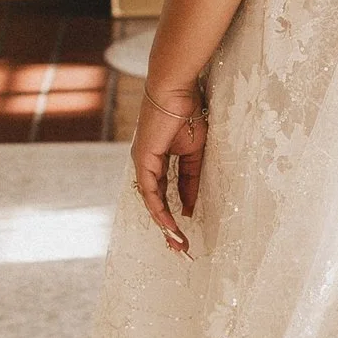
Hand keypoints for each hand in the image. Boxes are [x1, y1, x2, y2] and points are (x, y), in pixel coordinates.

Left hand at [133, 80, 208, 253]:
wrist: (176, 90)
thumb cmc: (187, 112)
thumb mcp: (195, 153)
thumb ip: (191, 179)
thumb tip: (189, 206)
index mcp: (158, 160)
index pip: (163, 194)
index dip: (173, 214)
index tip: (185, 233)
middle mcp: (146, 164)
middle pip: (155, 202)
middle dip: (167, 227)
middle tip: (179, 247)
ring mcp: (143, 163)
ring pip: (151, 202)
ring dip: (164, 224)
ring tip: (177, 243)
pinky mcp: (143, 160)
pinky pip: (151, 192)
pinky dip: (159, 210)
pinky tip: (169, 225)